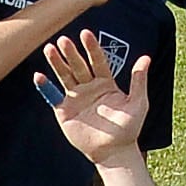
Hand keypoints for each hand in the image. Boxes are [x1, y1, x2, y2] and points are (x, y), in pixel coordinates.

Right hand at [39, 30, 151, 161]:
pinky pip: (53, 96)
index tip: (85, 34)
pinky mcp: (64, 110)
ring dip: (57, 63)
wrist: (113, 151)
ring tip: (49, 48)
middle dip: (71, 53)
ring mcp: (75, 97)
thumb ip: (139, 81)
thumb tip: (146, 58)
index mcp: (105, 83)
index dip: (92, 48)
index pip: (97, 61)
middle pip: (78, 66)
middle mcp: (89, 87)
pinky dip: (45, 87)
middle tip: (64, 40)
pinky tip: (38, 76)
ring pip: (64, 76)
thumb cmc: (128, 128)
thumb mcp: (138, 103)